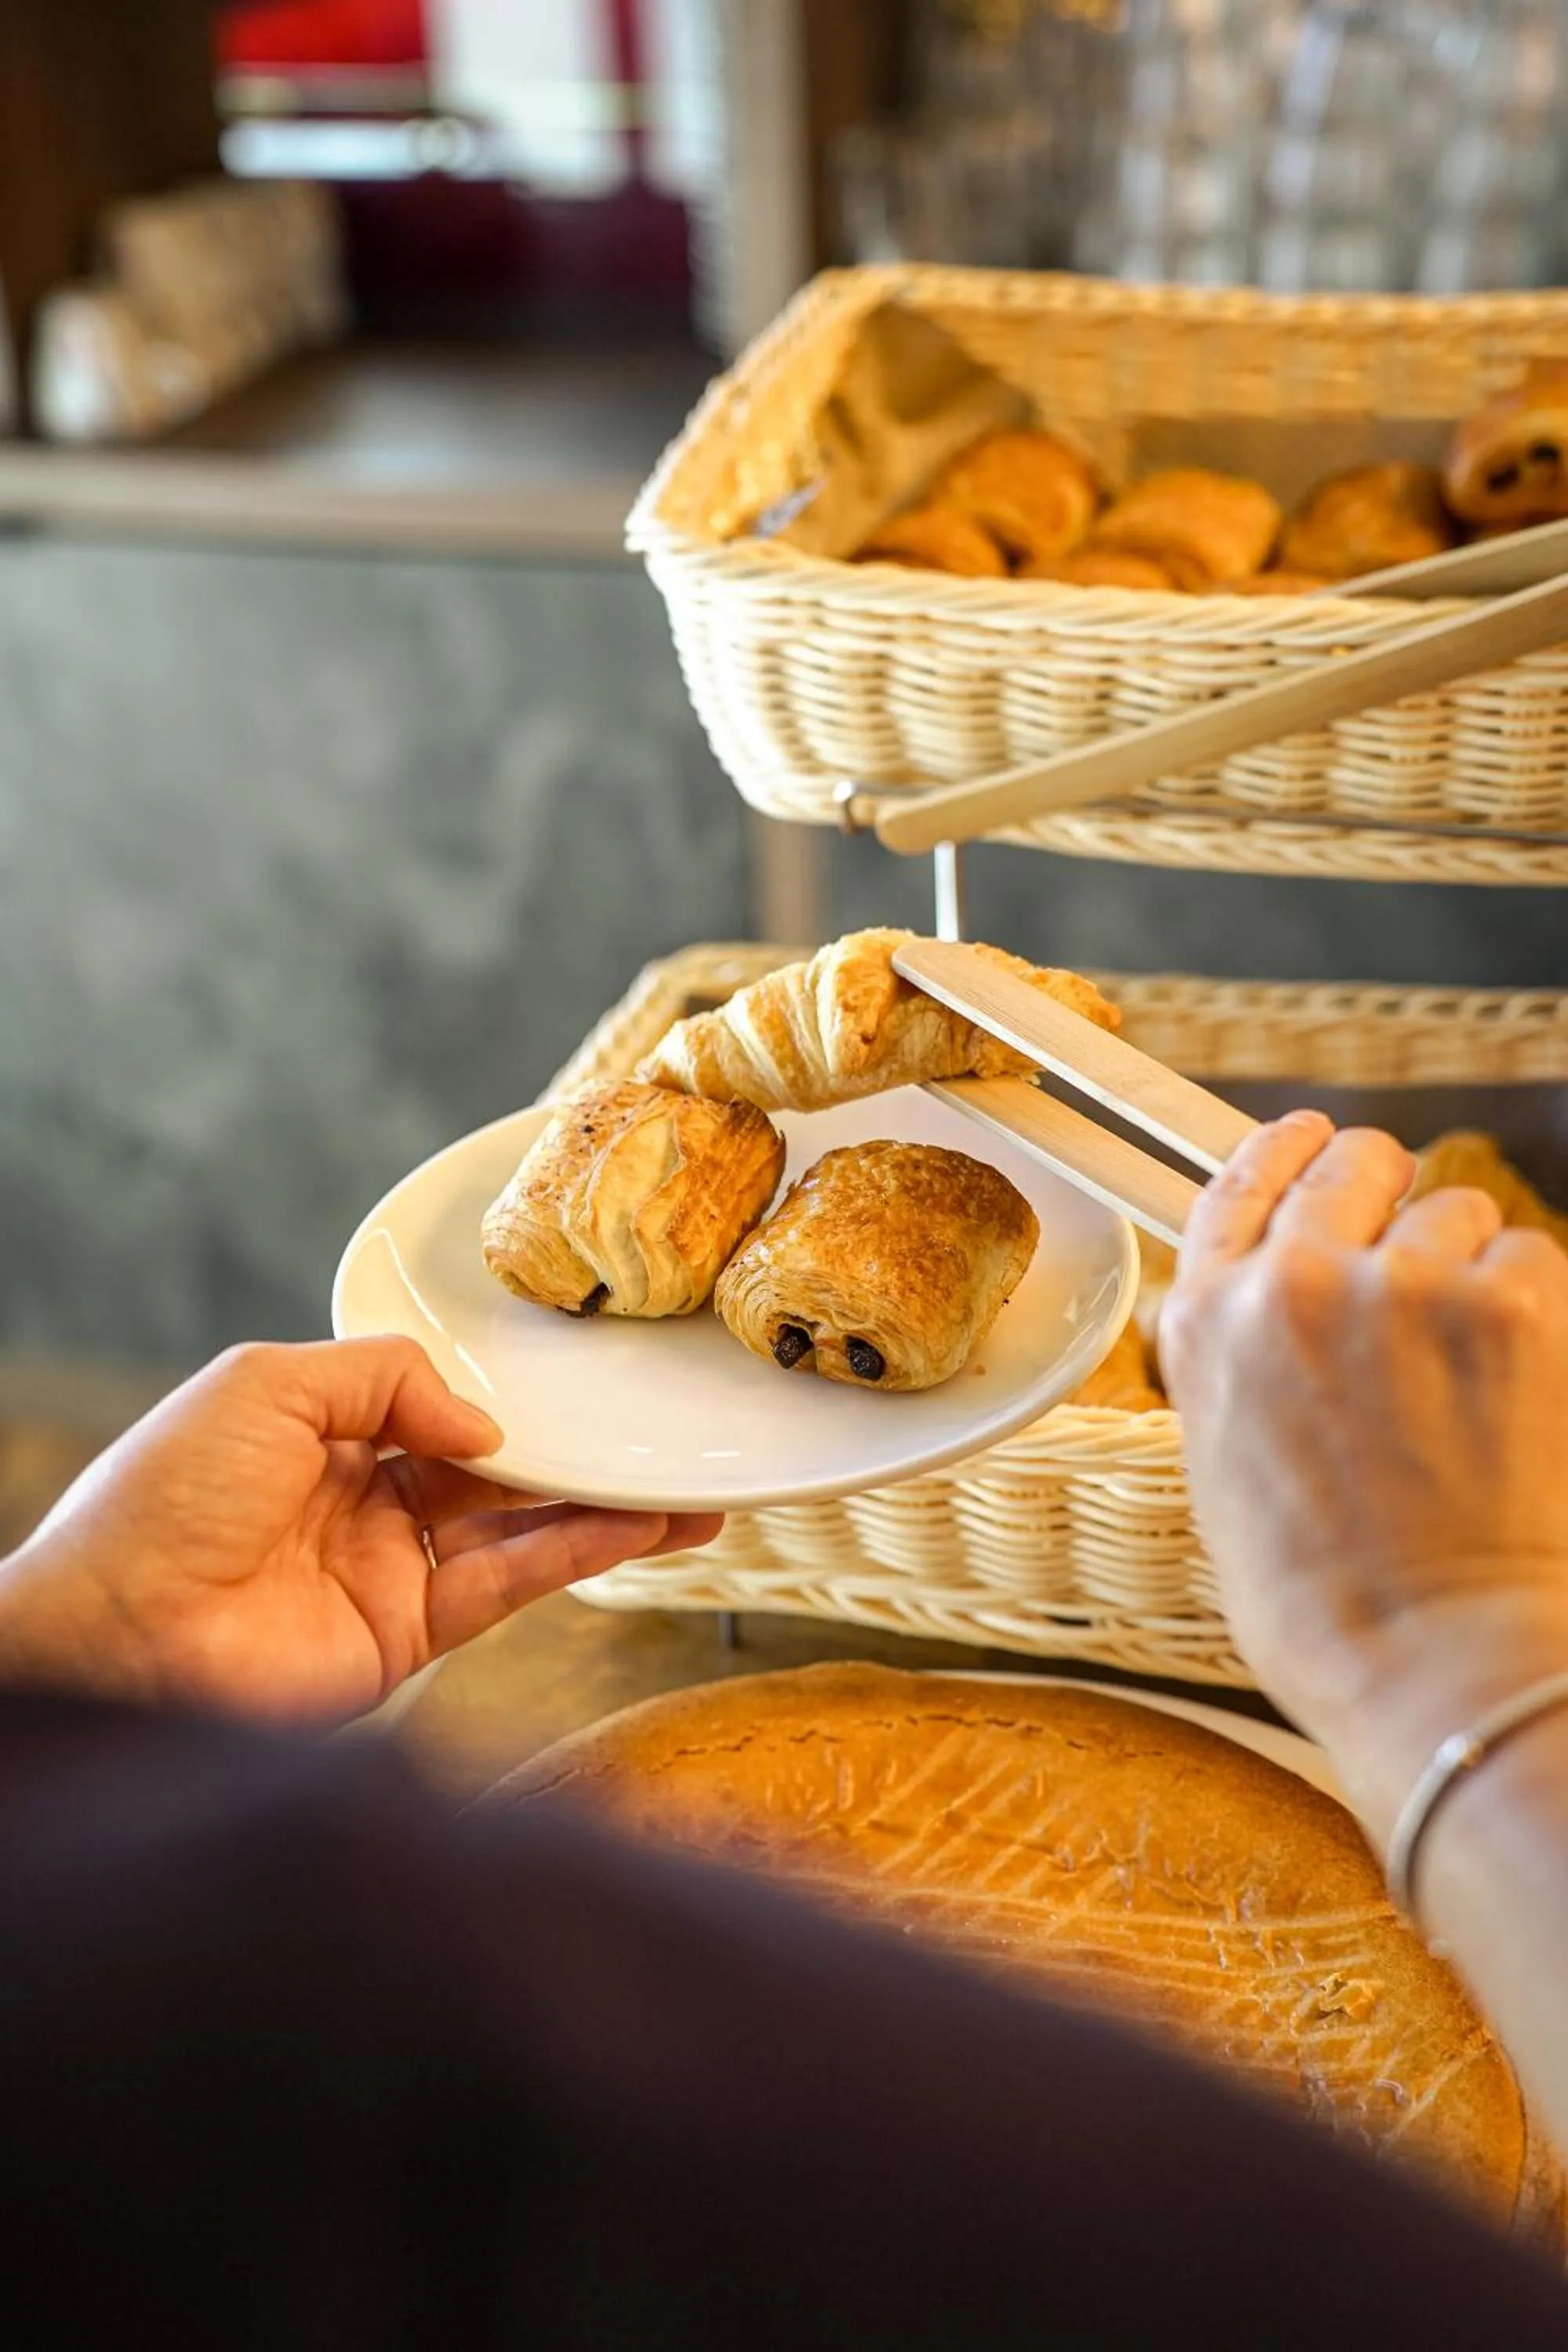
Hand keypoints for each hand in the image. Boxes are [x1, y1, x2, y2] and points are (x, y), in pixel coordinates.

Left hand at [0, 1339, 720, 1723]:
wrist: (114, 1636)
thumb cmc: (156, 1504)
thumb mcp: (265, 1385)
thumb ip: (385, 1375)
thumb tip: (484, 1425)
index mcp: (316, 1434)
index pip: (433, 1406)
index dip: (503, 1396)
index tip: (577, 1380)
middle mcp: (359, 1502)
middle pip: (490, 1470)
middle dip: (574, 1454)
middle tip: (658, 1435)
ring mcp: (386, 1572)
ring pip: (517, 1530)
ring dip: (602, 1508)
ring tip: (687, 1492)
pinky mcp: (407, 1637)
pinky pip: (510, 1585)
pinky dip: (578, 1554)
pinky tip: (640, 1527)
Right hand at [1162, 1114, 1567, 1833]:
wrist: (1434, 1661)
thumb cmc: (1327, 1601)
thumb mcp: (1223, 1467)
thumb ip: (1236, 1365)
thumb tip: (1261, 1314)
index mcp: (1210, 1325)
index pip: (1240, 1182)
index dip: (1287, 1152)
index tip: (1314, 1141)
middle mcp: (1294, 1285)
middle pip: (1352, 1163)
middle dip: (1387, 1190)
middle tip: (1414, 1247)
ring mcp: (1402, 1288)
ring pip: (1454, 1208)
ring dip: (1466, 1260)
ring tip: (1469, 1359)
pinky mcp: (1505, 1307)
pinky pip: (1529, 1254)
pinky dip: (1531, 1305)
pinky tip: (1518, 1381)